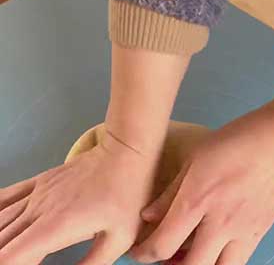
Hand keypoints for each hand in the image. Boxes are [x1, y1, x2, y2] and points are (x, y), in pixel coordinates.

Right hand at [0, 133, 156, 263]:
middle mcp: (37, 211)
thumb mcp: (120, 238)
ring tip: (5, 250)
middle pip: (1, 240)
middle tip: (16, 260)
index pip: (11, 256)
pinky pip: (5, 196)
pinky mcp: (38, 183)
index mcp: (55, 228)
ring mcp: (35, 195)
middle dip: (2, 256)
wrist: (126, 153)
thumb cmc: (128, 196)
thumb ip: (94, 263)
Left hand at [129, 112, 273, 264]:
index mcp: (198, 200)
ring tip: (192, 255)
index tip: (140, 251)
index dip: (144, 255)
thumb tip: (149, 216)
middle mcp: (221, 222)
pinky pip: (239, 258)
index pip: (162, 246)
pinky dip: (223, 258)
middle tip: (164, 256)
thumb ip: (171, 192)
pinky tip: (216, 243)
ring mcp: (245, 229)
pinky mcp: (262, 230)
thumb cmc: (240, 140)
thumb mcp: (196, 158)